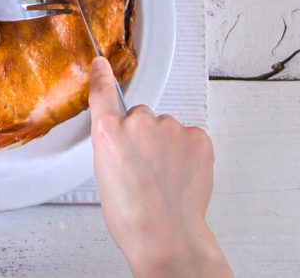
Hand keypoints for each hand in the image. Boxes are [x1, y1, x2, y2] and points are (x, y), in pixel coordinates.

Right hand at [88, 57, 231, 277]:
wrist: (165, 234)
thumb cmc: (132, 216)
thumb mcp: (105, 175)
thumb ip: (113, 146)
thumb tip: (127, 140)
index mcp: (108, 132)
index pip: (103, 93)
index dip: (102, 77)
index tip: (101, 64)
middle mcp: (138, 122)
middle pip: (141, 116)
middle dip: (144, 136)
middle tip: (145, 168)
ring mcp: (171, 128)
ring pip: (168, 128)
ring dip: (167, 146)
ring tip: (164, 179)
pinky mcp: (197, 137)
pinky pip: (190, 137)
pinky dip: (188, 153)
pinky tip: (181, 175)